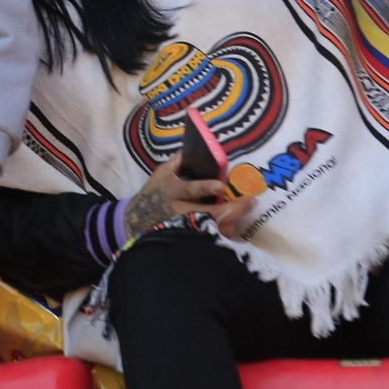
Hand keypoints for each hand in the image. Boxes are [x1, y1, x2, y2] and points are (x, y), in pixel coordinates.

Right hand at [125, 159, 258, 242]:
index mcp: (173, 191)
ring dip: (231, 226)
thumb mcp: (160, 174)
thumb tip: (192, 147)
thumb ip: (177, 162)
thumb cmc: (154, 193)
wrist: (138, 219)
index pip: (189, 189)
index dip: (204, 188)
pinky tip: (238, 237)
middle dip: (231, 209)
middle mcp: (181, 211)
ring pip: (212, 230)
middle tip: (250, 203)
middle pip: (208, 213)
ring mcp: (186, 227)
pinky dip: (225, 239)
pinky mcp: (190, 240)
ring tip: (246, 222)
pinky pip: (212, 241)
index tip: (220, 186)